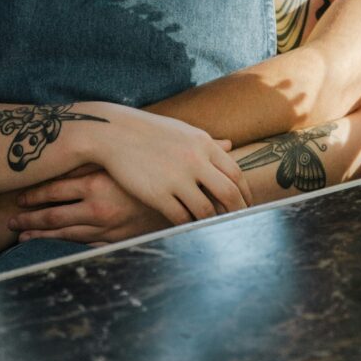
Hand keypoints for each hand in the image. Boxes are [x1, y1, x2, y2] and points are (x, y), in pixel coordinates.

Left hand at [9, 166, 168, 244]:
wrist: (184, 194)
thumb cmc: (151, 168)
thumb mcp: (120, 160)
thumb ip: (93, 160)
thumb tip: (64, 156)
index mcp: (96, 185)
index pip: (54, 192)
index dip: (33, 196)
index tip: (19, 199)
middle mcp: (97, 209)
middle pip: (53, 217)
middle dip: (29, 220)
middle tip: (11, 221)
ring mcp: (106, 229)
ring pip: (65, 236)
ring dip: (42, 237)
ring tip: (23, 237)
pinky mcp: (116, 241)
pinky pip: (85, 247)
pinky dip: (66, 248)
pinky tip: (55, 249)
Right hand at [100, 108, 251, 224]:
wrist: (113, 132)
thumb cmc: (149, 131)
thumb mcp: (183, 131)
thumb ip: (208, 142)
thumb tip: (231, 146)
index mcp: (203, 143)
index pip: (236, 173)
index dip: (245, 193)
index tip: (247, 205)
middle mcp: (195, 160)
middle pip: (228, 193)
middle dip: (238, 212)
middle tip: (241, 224)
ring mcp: (177, 178)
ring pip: (207, 210)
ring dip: (213, 222)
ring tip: (215, 229)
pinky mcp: (158, 194)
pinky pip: (181, 217)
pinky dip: (188, 225)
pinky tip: (189, 227)